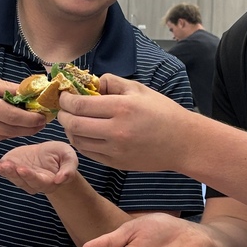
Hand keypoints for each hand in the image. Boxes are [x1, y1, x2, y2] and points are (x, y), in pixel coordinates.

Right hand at [0, 68, 46, 143]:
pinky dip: (5, 133)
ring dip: (19, 132)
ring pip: (3, 136)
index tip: (43, 116)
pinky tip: (11, 127)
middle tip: (42, 122)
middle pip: (10, 129)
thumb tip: (29, 90)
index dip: (31, 118)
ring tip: (31, 124)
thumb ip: (5, 87)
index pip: (12, 115)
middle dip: (30, 127)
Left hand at [0, 141, 78, 194]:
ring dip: (4, 171)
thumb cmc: (61, 155)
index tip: (23, 169)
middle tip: (8, 165)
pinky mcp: (13, 169)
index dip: (30, 176)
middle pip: (22, 181)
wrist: (48, 153)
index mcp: (48, 182)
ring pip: (12, 177)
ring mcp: (21, 177)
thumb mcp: (69, 157)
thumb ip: (69, 169)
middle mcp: (32, 183)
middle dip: (14, 173)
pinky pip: (4, 170)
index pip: (38, 181)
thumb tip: (60, 180)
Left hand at [57, 73, 196, 171]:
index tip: (64, 96)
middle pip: (73, 124)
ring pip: (78, 141)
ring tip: (74, 121)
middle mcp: (116, 131)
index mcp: (122, 108)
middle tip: (64, 109)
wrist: (182, 143)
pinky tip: (85, 134)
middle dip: (63, 115)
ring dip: (70, 130)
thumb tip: (92, 83)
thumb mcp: (140, 90)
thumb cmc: (163, 113)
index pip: (80, 105)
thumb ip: (113, 83)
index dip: (66, 100)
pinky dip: (81, 142)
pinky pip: (89, 153)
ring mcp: (115, 150)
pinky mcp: (116, 163)